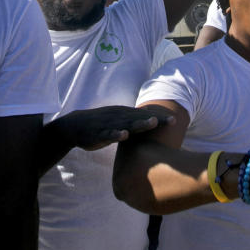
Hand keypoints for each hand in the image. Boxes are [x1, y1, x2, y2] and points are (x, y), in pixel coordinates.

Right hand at [56, 106, 175, 150]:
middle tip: (172, 120)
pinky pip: (108, 134)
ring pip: (126, 124)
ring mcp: (109, 124)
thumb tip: (149, 124)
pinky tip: (124, 135)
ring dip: (139, 123)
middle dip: (156, 119)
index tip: (175, 120)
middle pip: (140, 118)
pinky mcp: (99, 133)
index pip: (144, 115)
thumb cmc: (100, 124)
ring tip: (152, 123)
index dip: (159, 118)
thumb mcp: (118, 121)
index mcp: (124, 114)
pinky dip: (116, 134)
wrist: (75, 125)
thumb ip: (133, 122)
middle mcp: (119, 116)